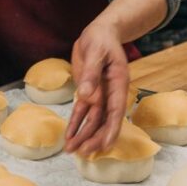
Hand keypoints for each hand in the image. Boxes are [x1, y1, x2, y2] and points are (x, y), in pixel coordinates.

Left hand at [64, 21, 129, 155]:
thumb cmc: (101, 39)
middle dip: (94, 138)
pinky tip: (69, 136)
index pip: (116, 111)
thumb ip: (91, 73)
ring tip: (71, 150)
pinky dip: (75, 124)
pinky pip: (82, 112)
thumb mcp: (95, 51)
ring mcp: (100, 95)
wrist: (100, 33)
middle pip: (104, 120)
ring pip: (93, 120)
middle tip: (81, 152)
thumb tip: (85, 95)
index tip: (105, 146)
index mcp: (118, 83)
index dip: (111, 129)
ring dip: (83, 135)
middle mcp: (111, 93)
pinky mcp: (88, 93)